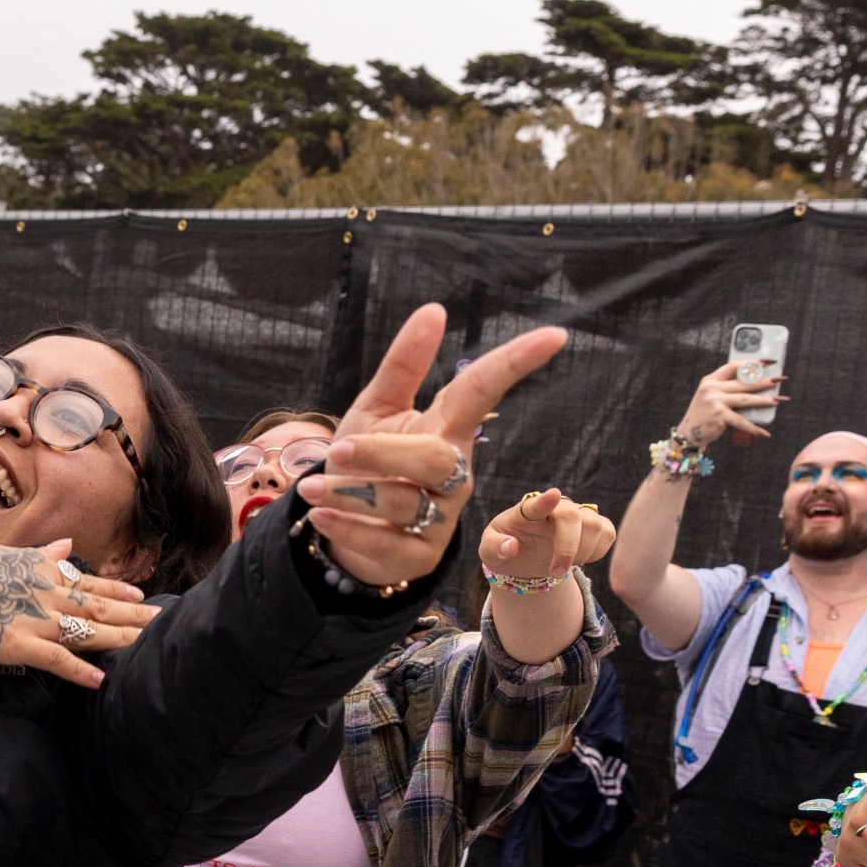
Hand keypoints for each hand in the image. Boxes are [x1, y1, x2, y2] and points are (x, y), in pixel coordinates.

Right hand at [0, 538, 154, 690]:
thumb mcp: (5, 555)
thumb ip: (40, 555)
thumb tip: (67, 546)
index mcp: (43, 571)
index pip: (90, 582)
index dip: (119, 591)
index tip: (143, 598)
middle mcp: (46, 593)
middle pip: (99, 607)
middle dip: (133, 616)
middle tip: (164, 622)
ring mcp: (34, 619)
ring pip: (86, 631)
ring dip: (119, 639)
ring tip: (146, 645)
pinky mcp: (17, 645)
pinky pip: (56, 659)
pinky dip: (80, 670)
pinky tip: (100, 679)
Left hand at [299, 305, 572, 586]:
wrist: (348, 527)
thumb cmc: (368, 462)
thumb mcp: (377, 410)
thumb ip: (404, 365)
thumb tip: (434, 310)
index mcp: (448, 429)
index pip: (483, 392)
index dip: (514, 363)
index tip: (554, 335)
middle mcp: (454, 473)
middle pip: (435, 459)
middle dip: (383, 454)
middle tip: (339, 449)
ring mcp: (442, 518)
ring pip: (405, 503)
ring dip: (351, 493)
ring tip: (312, 488)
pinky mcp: (419, 556)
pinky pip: (388, 544)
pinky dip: (349, 528)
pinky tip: (322, 516)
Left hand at [480, 488, 613, 582]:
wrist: (524, 558)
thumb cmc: (505, 548)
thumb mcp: (489, 551)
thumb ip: (494, 547)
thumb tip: (510, 547)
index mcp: (526, 511)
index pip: (535, 503)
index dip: (545, 501)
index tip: (553, 495)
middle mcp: (555, 508)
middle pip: (571, 516)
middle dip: (567, 548)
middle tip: (555, 573)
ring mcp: (577, 515)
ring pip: (594, 525)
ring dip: (582, 553)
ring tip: (562, 566)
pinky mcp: (595, 525)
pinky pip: (607, 534)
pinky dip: (597, 552)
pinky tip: (579, 560)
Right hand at [673, 358, 781, 450]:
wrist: (687, 432)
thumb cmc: (704, 414)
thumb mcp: (710, 396)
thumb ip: (726, 389)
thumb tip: (754, 385)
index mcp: (710, 380)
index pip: (732, 366)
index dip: (749, 363)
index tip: (764, 362)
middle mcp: (711, 388)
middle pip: (742, 382)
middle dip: (762, 381)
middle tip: (778, 380)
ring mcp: (714, 401)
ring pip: (745, 399)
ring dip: (762, 400)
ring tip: (776, 400)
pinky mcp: (718, 415)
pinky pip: (740, 420)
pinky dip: (753, 428)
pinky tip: (763, 432)